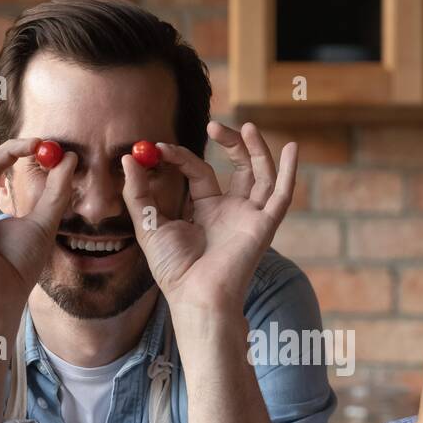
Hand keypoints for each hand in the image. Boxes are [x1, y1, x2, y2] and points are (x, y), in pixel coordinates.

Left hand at [119, 121, 295, 315]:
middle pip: (238, 167)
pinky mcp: (264, 225)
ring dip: (257, 150)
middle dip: (229, 144)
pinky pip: (282, 195)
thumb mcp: (149, 224)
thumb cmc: (173, 269)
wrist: (195, 295)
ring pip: (261, 175)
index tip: (158, 148)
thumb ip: (139, 192)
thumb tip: (129, 158)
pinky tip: (292, 148)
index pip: (200, 171)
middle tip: (213, 127)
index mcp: (206, 211)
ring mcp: (250, 217)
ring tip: (247, 127)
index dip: (181, 157)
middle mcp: (231, 211)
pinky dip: (289, 172)